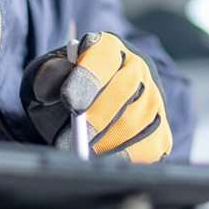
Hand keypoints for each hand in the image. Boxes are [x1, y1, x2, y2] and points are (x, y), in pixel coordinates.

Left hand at [20, 31, 173, 161]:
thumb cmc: (62, 91)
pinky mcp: (160, 131)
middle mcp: (137, 68)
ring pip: (139, 121)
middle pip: (126, 90)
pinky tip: (104, 162)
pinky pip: (149, 148)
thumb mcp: (47, 77)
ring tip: (83, 154)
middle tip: (74, 139)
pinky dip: (125, 159)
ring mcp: (153, 99)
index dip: (88, 79)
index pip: (103, 56)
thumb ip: (48, 76)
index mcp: (107, 47)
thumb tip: (56, 89)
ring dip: (109, 142)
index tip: (70, 102)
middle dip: (98, 118)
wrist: (86, 107)